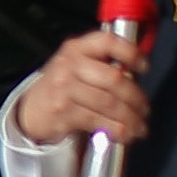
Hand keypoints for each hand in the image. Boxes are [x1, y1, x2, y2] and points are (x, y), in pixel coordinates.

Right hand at [13, 28, 151, 147]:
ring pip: (109, 103)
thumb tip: (137, 76)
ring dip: (130, 118)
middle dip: (136, 97)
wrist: (32, 108)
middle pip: (113, 78)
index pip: (108, 42)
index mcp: (77, 48)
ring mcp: (64, 88)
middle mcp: (70, 65)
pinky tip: (125, 134)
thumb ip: (104, 64)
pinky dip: (116, 130)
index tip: (144, 67)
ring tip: (139, 126)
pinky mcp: (63, 111)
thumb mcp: (77, 65)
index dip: (131, 53)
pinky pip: (98, 121)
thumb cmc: (62, 86)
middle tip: (145, 109)